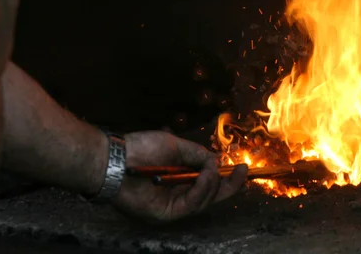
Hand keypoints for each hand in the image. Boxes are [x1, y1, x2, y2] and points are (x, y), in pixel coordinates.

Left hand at [113, 131, 247, 221]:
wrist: (117, 158)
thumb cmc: (141, 148)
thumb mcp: (176, 146)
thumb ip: (198, 155)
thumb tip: (217, 162)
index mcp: (180, 179)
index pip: (207, 183)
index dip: (225, 177)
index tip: (241, 167)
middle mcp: (178, 194)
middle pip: (210, 197)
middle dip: (229, 186)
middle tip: (243, 172)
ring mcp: (173, 206)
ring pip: (204, 201)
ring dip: (213, 183)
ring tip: (213, 168)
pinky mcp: (167, 214)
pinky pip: (192, 204)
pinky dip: (202, 189)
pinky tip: (206, 175)